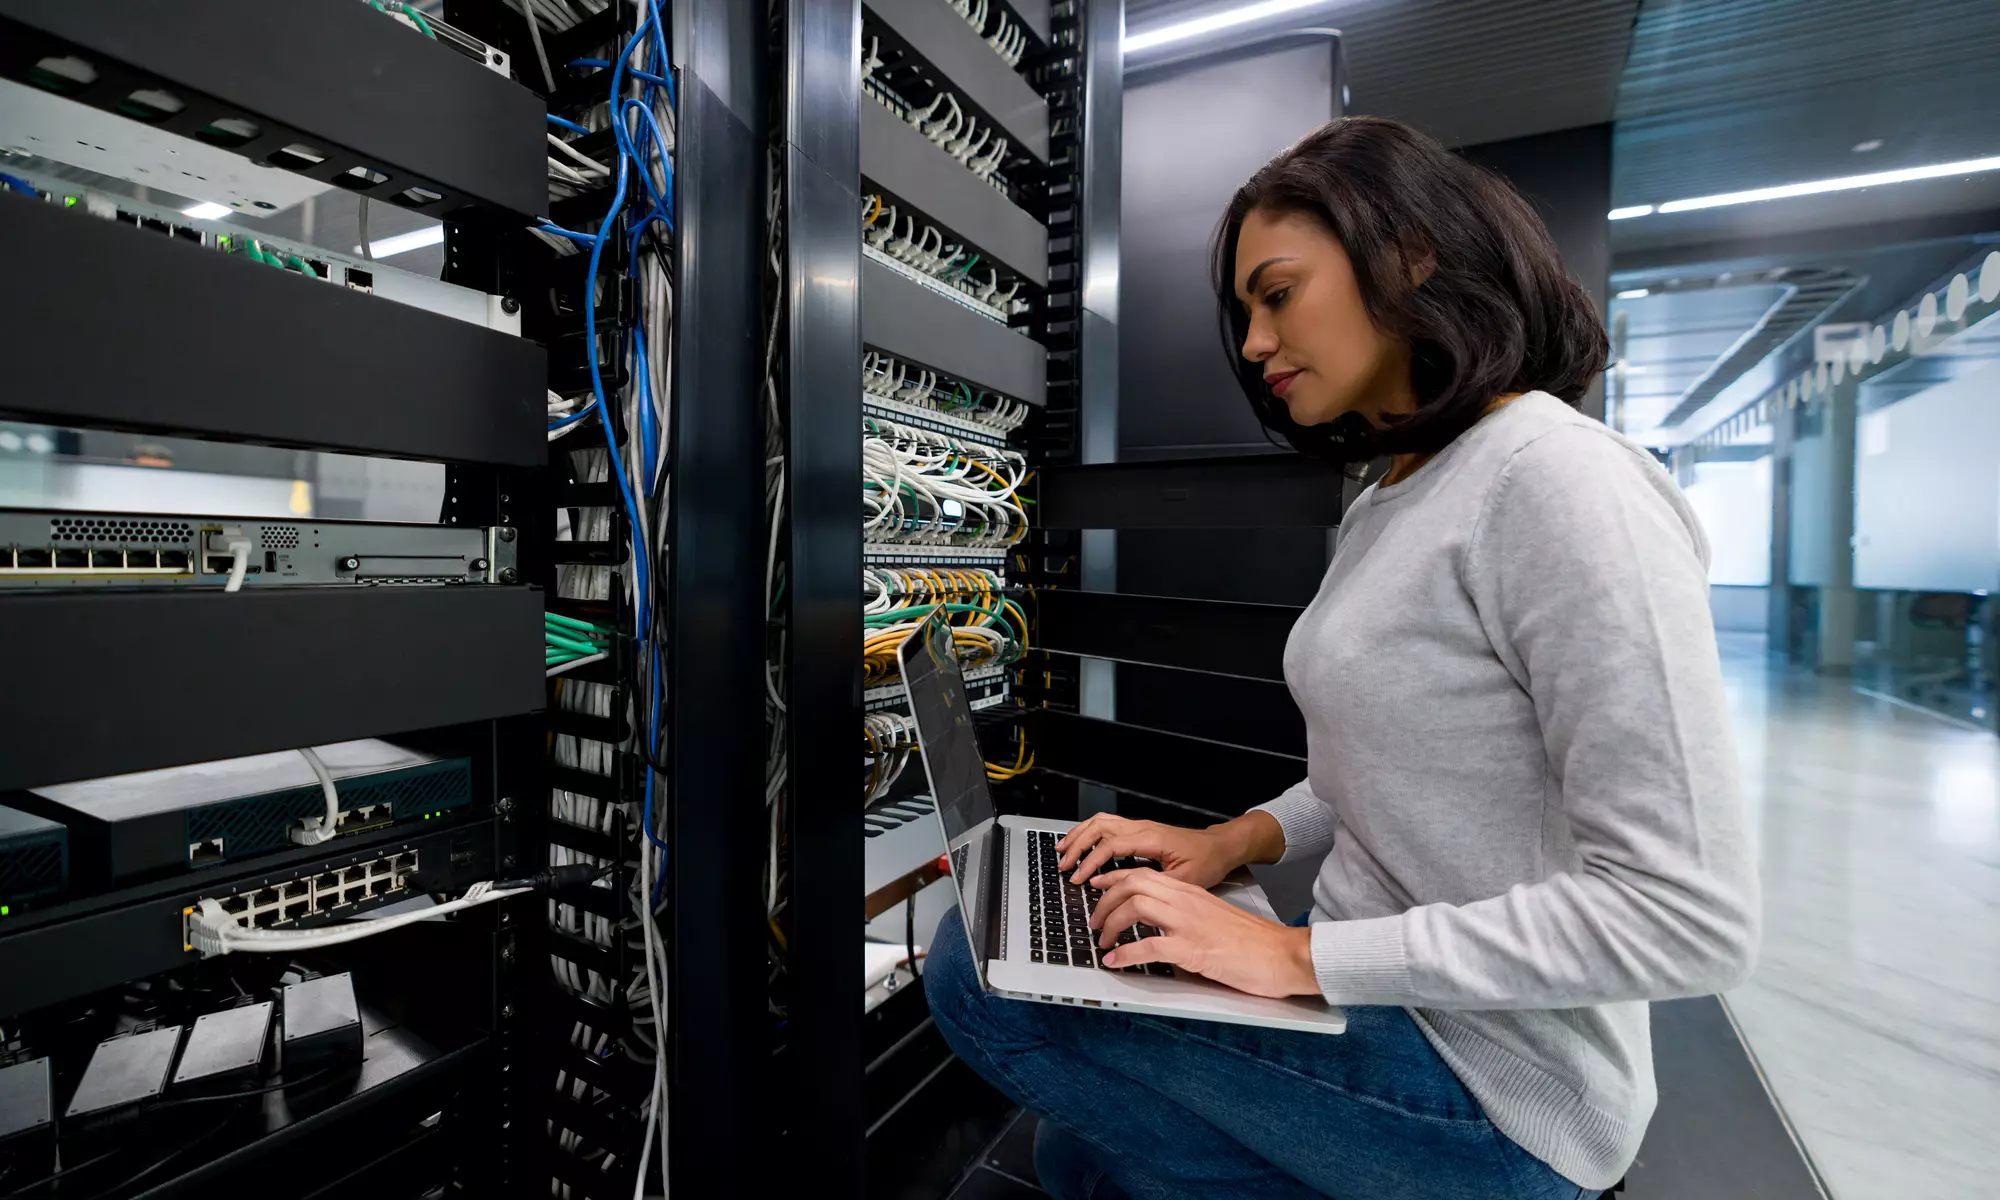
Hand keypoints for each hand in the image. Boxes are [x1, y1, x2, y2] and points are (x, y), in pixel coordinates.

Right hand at [1055, 810, 1282, 889]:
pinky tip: (1081, 844)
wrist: (1221, 847)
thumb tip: (1123, 895)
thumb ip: (1152, 886)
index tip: (1079, 880)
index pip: (1111, 845)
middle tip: (1063, 866)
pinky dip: (1090, 833)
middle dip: (1078, 846)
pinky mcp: (1140, 830)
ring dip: (1079, 835)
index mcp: (1152, 839)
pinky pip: (1108, 825)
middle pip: (1100, 827)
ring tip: (1062, 851)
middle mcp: (1143, 828)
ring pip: (1101, 822)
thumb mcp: (1184, 880)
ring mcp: (1140, 826)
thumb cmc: (1207, 862)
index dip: (1091, 862)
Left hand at [1088, 869, 1317, 998]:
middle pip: (1132, 885)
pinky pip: (1148, 947)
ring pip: (1135, 908)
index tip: (1097, 890)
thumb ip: (1187, 916)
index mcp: (1192, 893)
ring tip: (1102, 942)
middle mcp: (1188, 902)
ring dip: (1110, 924)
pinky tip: (1116, 962)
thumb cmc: (1253, 942)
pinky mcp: (1194, 949)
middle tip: (1094, 922)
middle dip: (1104, 902)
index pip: (1143, 874)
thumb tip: (1159, 928)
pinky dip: (1125, 954)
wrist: (1283, 954)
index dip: (1114, 880)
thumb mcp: (1214, 918)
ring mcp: (1190, 924)